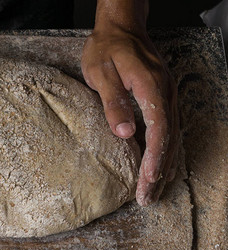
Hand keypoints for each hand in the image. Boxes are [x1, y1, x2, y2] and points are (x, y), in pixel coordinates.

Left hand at [81, 0, 178, 205]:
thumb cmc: (107, 47)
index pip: (159, 129)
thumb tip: (125, 133)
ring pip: (171, 137)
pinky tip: (159, 167)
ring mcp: (167, 95)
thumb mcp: (101, 72)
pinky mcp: (162, 97)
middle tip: (148, 199)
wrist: (121, 27)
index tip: (147, 181)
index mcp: (151, 87)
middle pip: (168, 139)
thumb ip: (113, 101)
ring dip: (164, 165)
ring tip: (154, 192)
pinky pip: (168, 129)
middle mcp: (165, 93)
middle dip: (159, 171)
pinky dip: (164, 151)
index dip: (154, 158)